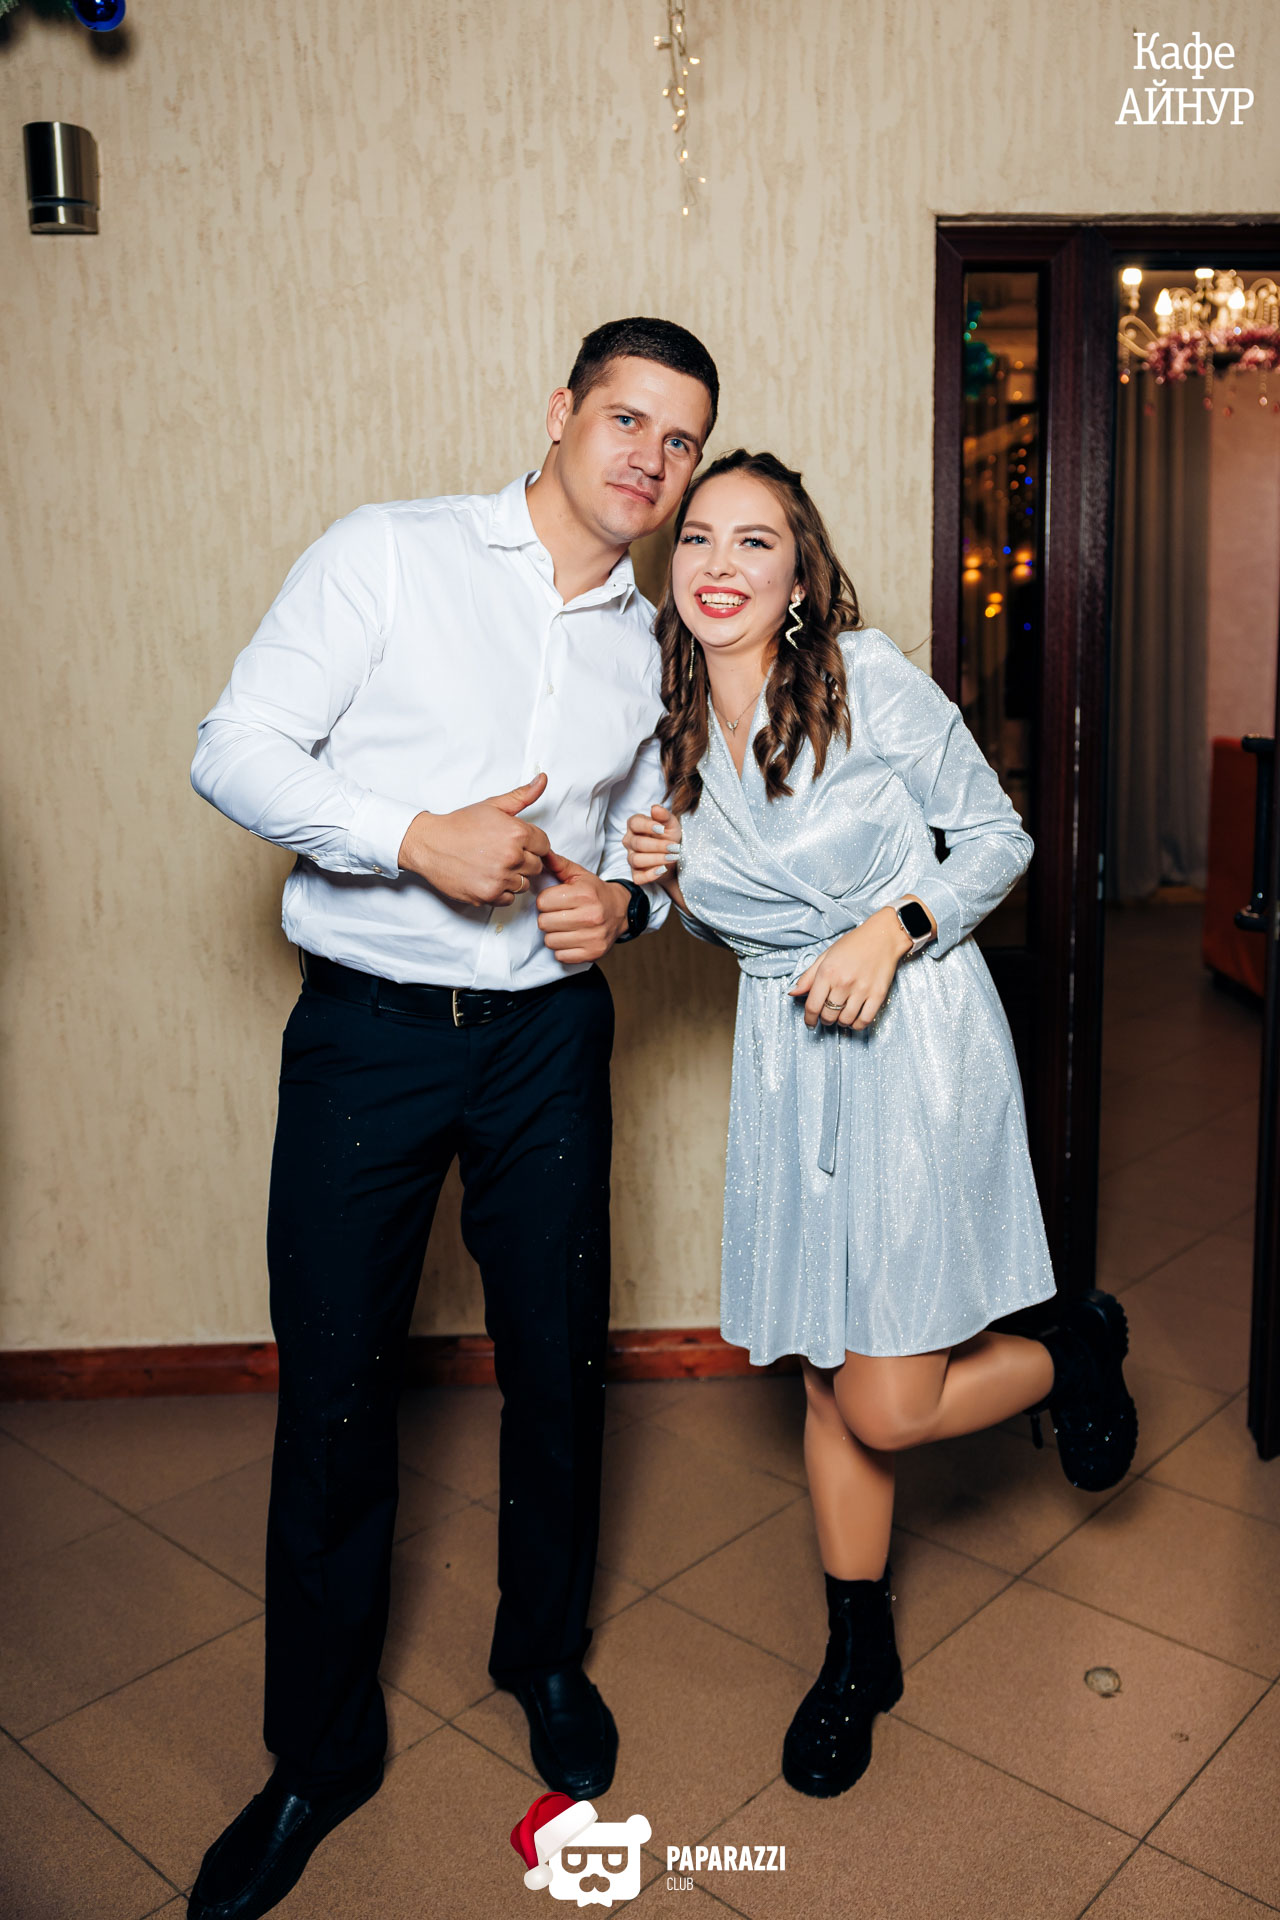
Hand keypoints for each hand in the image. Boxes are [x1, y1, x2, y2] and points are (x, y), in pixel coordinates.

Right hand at [396, 774, 549, 907]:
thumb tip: (543, 779)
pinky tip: (488, 877)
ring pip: (524, 884)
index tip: (517, 843)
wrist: (429, 844)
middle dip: (524, 860)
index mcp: (517, 833)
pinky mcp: (488, 895)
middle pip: (536, 866)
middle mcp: (511, 857)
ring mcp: (500, 878)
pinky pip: (509, 899)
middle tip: (502, 853)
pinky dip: (501, 891)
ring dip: (514, 877)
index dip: (532, 843)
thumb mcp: (493, 805)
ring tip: (494, 865)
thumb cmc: (460, 825)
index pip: (544, 845)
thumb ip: (523, 795)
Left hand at [537, 851, 629, 964]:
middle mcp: (591, 916)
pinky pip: (560, 955)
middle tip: (559, 914)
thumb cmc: (594, 892)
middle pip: (544, 923)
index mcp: (584, 894)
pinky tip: (571, 938)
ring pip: (550, 941)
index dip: (545, 901)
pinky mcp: (593, 953)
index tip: (554, 900)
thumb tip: (541, 853)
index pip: (543, 902)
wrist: (621, 910)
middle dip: (547, 918)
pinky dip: (562, 949)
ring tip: (565, 926)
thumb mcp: (579, 875)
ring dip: (553, 934)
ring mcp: (593, 937)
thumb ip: (558, 864)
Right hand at [623, 803, 681, 890]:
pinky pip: (637, 877)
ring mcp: (631, 858)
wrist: (674, 856)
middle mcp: (629, 841)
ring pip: (636, 860)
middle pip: (637, 843)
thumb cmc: (669, 836)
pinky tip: (663, 869)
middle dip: (658, 846)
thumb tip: (655, 808)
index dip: (647, 826)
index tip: (662, 829)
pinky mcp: (636, 873)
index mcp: (635, 825)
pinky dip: (650, 875)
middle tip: (674, 847)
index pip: (634, 823)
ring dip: (656, 859)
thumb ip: (664, 815)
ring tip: (672, 858)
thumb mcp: (671, 824)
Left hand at [789, 901, 931, 1029]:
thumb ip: (808, 976)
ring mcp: (862, 990)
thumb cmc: (853, 944)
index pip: (812, 1006)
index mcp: (827, 972)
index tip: (810, 1024)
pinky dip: (857, 1025)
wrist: (883, 936)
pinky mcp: (878, 995)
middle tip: (828, 1015)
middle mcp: (843, 983)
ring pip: (845, 1020)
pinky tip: (854, 1019)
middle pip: (828, 1016)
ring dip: (841, 1022)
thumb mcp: (826, 956)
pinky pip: (864, 1021)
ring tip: (841, 1015)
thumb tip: (792, 993)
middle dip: (825, 1019)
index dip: (809, 1019)